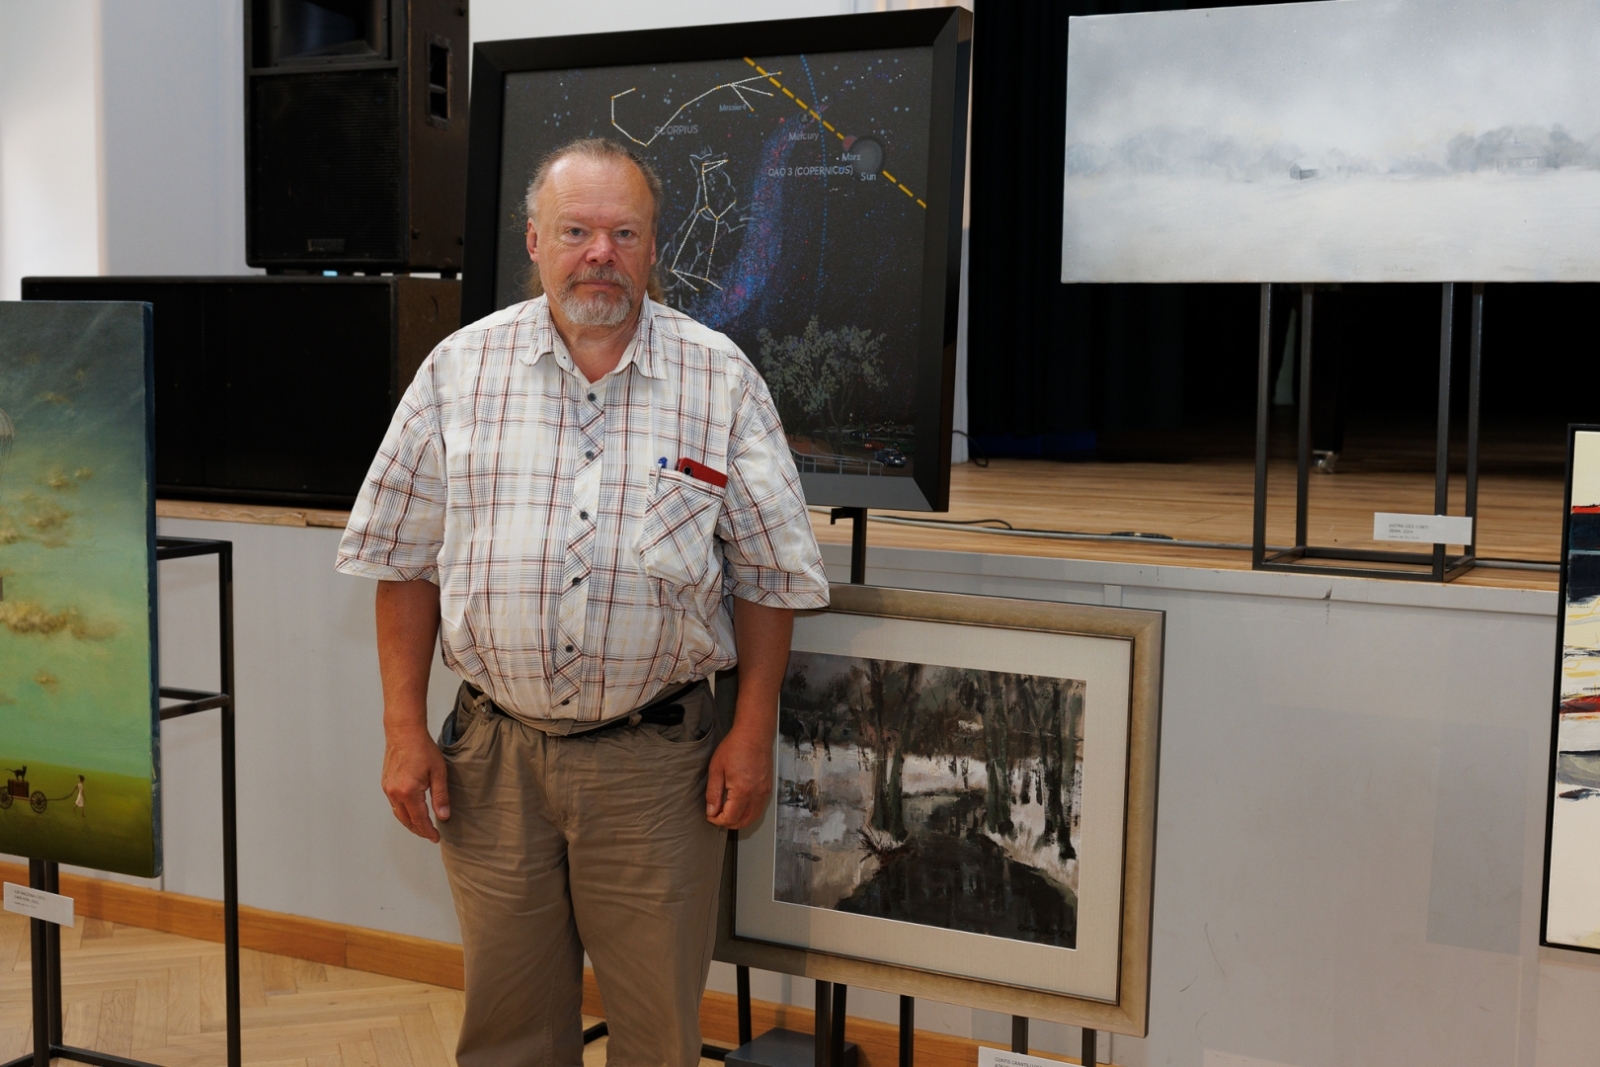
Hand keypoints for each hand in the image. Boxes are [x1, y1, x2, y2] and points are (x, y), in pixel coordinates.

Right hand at [382, 724, 449, 841]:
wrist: (404, 733)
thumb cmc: (422, 749)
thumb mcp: (439, 773)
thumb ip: (440, 796)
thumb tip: (443, 816)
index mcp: (409, 792)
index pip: (419, 820)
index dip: (428, 831)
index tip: (435, 837)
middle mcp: (395, 793)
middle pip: (406, 820)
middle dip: (419, 830)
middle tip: (430, 835)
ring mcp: (388, 789)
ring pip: (398, 814)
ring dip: (410, 823)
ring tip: (422, 827)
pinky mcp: (385, 784)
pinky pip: (394, 805)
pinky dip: (403, 812)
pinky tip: (411, 812)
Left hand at [705, 724, 772, 829]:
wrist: (754, 734)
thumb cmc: (734, 747)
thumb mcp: (716, 769)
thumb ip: (713, 793)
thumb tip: (712, 811)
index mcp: (742, 791)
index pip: (731, 818)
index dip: (718, 821)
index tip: (710, 816)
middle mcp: (756, 795)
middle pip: (744, 821)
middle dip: (729, 824)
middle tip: (717, 817)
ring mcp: (764, 792)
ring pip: (754, 817)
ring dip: (740, 821)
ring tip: (727, 814)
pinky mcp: (768, 788)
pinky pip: (759, 808)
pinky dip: (749, 813)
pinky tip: (739, 807)